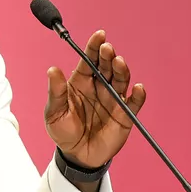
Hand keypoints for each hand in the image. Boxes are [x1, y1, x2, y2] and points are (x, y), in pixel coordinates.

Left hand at [43, 29, 145, 169]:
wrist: (76, 156)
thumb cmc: (63, 132)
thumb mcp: (54, 113)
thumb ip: (55, 92)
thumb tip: (53, 69)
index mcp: (82, 81)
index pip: (89, 59)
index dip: (94, 46)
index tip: (99, 35)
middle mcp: (100, 86)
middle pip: (107, 66)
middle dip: (108, 56)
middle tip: (108, 49)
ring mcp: (113, 99)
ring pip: (121, 79)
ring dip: (122, 70)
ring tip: (119, 63)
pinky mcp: (125, 114)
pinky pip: (134, 102)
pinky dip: (137, 95)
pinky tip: (137, 88)